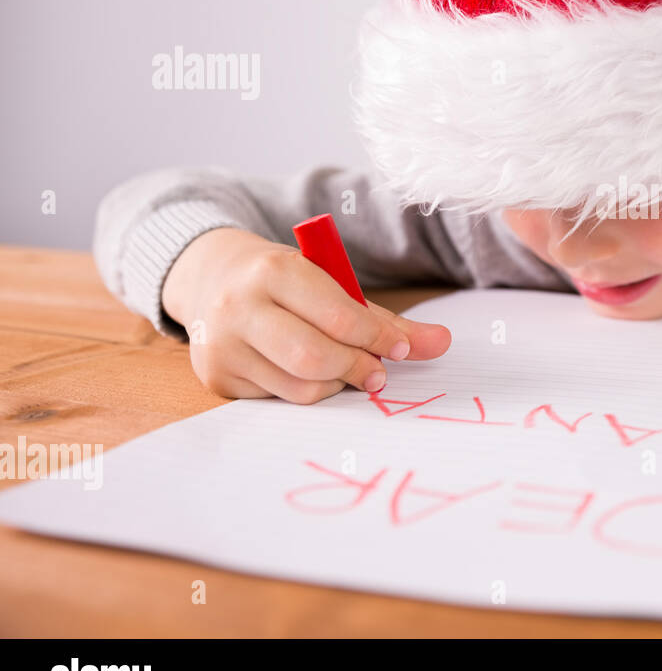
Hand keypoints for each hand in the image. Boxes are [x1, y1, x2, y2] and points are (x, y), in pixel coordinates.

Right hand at [161, 228, 451, 403]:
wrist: (212, 279)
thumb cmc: (287, 283)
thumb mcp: (332, 286)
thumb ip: (386, 319)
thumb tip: (442, 343)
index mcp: (274, 271)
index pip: (339, 316)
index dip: (378, 339)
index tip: (399, 350)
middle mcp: (239, 307)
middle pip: (316, 357)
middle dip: (357, 369)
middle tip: (378, 374)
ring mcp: (222, 345)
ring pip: (300, 387)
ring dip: (335, 385)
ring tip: (344, 370)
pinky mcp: (217, 378)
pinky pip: (279, 399)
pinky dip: (306, 391)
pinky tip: (307, 373)